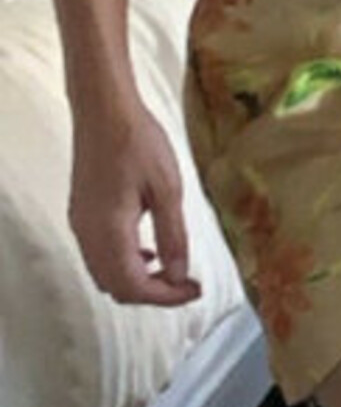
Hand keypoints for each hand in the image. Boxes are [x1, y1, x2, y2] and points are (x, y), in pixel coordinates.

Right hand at [68, 97, 202, 307]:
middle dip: (152, 293)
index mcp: (110, 231)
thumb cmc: (137, 141)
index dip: (166, 297)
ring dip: (137, 279)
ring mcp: (81, 224)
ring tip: (171, 267)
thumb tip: (178, 274)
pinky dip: (123, 263)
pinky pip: (98, 255)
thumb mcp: (167, 190)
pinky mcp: (81, 213)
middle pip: (116, 287)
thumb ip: (173, 236)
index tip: (194, 289)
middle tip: (185, 282)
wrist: (104, 109)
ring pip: (105, 274)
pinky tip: (147, 249)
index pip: (134, 286)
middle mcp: (88, 234)